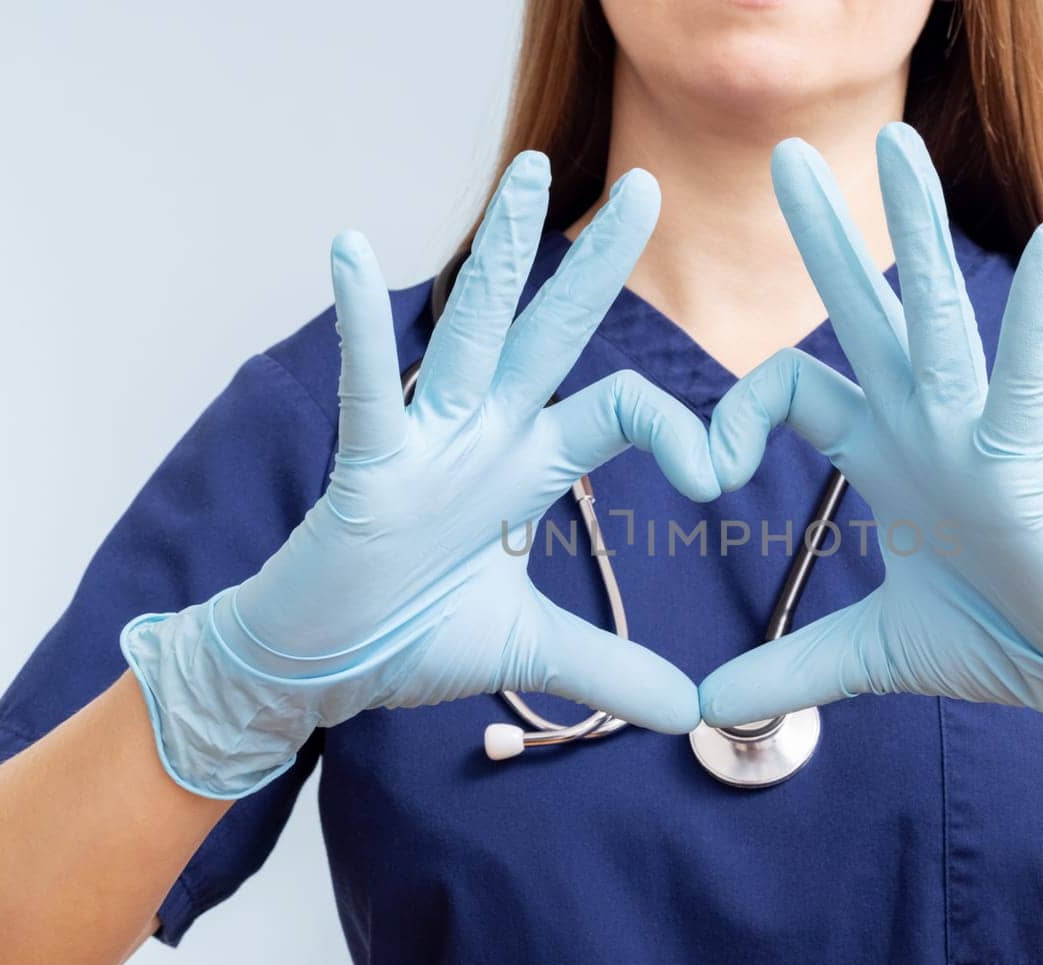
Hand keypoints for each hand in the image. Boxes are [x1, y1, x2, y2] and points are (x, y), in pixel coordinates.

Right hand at [122, 153, 718, 797]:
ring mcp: (424, 442)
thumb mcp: (532, 650)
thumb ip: (611, 667)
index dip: (678, 429)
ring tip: (530, 175)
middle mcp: (484, 434)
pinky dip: (357, 325)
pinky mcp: (366, 468)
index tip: (720, 472)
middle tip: (648, 187)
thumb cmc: (413, 637)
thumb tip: (692, 711)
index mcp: (528, 465)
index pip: (620, 411)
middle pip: (552, 332)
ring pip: (471, 333)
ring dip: (501, 256)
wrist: (322, 670)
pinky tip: (348, 249)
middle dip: (598, 264)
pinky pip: (368, 390)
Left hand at [700, 124, 1042, 777]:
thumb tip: (702, 708)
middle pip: (863, 314)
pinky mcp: (1025, 467)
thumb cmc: (1000, 644)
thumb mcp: (870, 657)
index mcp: (881, 455)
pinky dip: (1035, 320)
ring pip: (938, 320)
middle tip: (786, 155)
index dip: (730, 415)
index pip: (790, 388)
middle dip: (824, 237)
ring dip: (919, 234)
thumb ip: (788, 668)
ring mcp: (974, 438)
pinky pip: (1025, 382)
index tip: (702, 473)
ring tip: (900, 148)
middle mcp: (922, 427)